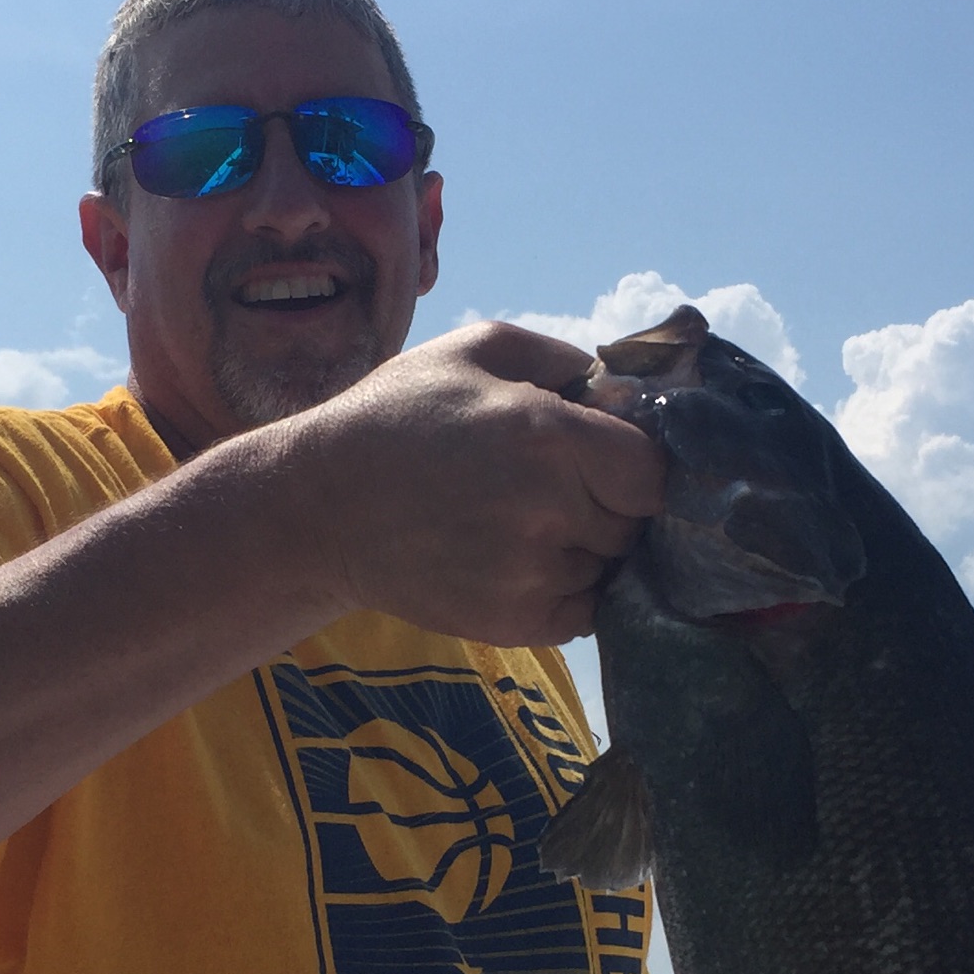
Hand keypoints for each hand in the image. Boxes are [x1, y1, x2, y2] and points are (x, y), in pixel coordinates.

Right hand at [272, 320, 667, 645]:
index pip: (653, 471)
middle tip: (553, 491)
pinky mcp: (514, 622)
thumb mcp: (471, 351)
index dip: (636, 466)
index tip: (607, 462)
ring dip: (583, 550)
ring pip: (606, 568)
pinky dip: (565, 590)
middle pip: (633, 523)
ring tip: (519, 525)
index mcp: (551, 435)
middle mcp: (551, 509)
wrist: (320, 507)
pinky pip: (581, 610)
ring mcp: (533, 572)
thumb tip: (619, 389)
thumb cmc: (394, 418)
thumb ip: (557, 357)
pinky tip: (517, 562)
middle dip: (607, 506)